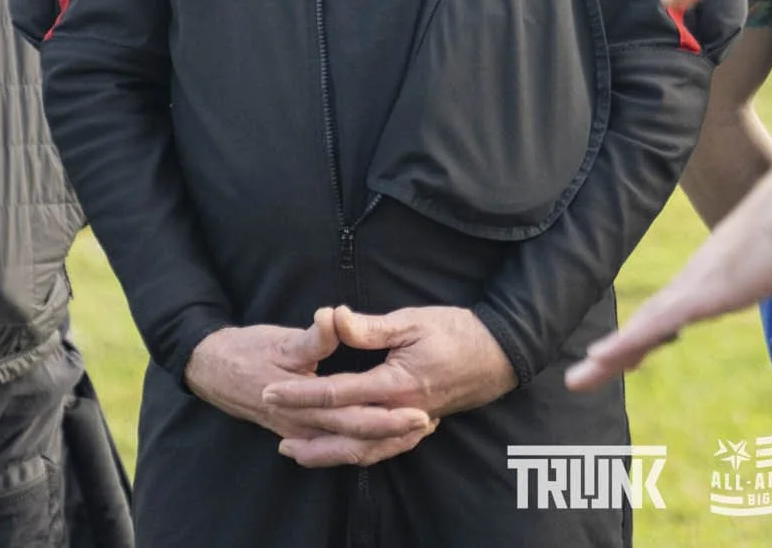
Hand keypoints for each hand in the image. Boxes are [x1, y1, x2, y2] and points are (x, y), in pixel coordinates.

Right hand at [186, 310, 435, 467]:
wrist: (213, 371)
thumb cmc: (248, 352)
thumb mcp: (282, 339)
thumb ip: (314, 335)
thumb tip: (334, 317)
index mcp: (304, 405)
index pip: (355, 420)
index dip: (389, 418)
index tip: (420, 411)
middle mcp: (304, 428)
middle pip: (357, 442)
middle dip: (394, 437)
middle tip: (427, 424)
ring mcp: (301, 434)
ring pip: (347, 451)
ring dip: (381, 445)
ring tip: (414, 433)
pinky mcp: (300, 432)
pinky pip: (336, 448)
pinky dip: (361, 444)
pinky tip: (381, 436)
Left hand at [260, 305, 514, 460]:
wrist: (500, 354)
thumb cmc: (457, 331)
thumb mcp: (413, 321)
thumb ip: (370, 327)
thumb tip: (334, 317)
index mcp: (396, 384)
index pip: (337, 393)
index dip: (301, 393)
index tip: (271, 390)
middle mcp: (401, 412)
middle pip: (344, 431)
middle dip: (306, 429)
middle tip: (273, 429)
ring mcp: (411, 424)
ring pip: (362, 450)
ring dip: (326, 453)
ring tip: (295, 452)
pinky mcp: (419, 426)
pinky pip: (383, 450)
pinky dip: (357, 455)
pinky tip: (339, 453)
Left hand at [564, 172, 771, 391]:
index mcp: (734, 261)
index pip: (692, 297)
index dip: (666, 319)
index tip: (646, 339)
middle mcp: (709, 269)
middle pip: (659, 311)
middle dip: (631, 340)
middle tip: (599, 363)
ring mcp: (702, 280)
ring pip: (647, 323)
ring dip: (615, 352)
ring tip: (582, 376)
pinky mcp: (703, 292)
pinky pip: (654, 326)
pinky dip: (625, 346)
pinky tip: (597, 362)